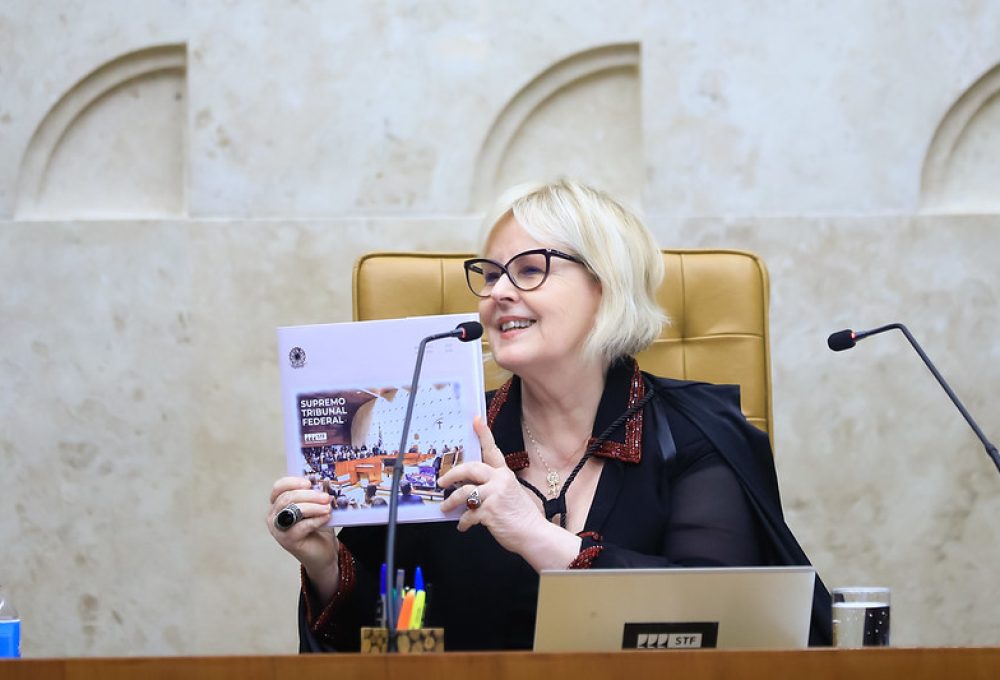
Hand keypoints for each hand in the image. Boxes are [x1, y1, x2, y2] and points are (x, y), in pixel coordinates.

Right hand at [267, 476, 339, 599]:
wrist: (323, 553)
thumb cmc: (318, 528)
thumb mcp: (315, 507)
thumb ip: (314, 496)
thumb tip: (323, 482)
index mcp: (278, 505)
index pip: (279, 487)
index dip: (293, 482)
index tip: (309, 483)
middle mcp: (274, 516)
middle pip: (287, 497)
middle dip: (309, 495)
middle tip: (326, 496)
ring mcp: (278, 529)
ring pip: (293, 510)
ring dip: (313, 506)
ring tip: (328, 507)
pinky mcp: (288, 541)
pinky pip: (301, 526)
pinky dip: (316, 519)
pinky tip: (326, 517)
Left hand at [438, 417, 550, 556]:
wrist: (533, 534)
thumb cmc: (521, 516)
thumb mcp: (509, 493)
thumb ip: (491, 487)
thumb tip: (468, 489)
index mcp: (504, 474)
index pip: (493, 450)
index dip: (484, 434)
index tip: (476, 420)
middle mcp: (500, 480)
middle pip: (470, 469)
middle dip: (452, 474)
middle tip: (442, 482)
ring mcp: (495, 495)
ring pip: (463, 493)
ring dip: (451, 502)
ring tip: (446, 508)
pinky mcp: (489, 511)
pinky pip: (467, 514)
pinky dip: (463, 522)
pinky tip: (463, 525)